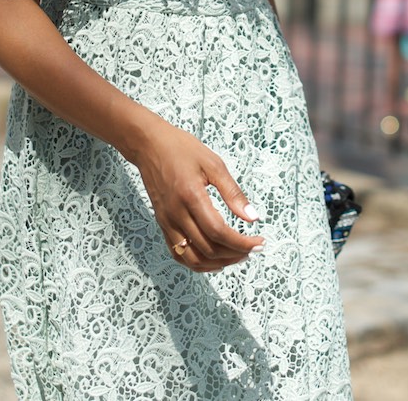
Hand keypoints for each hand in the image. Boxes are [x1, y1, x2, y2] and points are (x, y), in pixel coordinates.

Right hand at [131, 118, 263, 272]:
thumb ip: (233, 192)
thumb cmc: (181, 149)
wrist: (149, 145)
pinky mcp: (162, 224)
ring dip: (218, 263)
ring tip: (237, 256)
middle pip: (208, 249)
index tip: (258, 244)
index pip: (219, 232)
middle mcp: (176, 214)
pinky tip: (214, 260)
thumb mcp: (213, 163)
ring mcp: (167, 222)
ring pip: (193, 258)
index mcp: (191, 196)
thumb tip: (253, 218)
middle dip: (235, 255)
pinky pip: (179, 254)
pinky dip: (198, 263)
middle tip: (252, 250)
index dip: (241, 243)